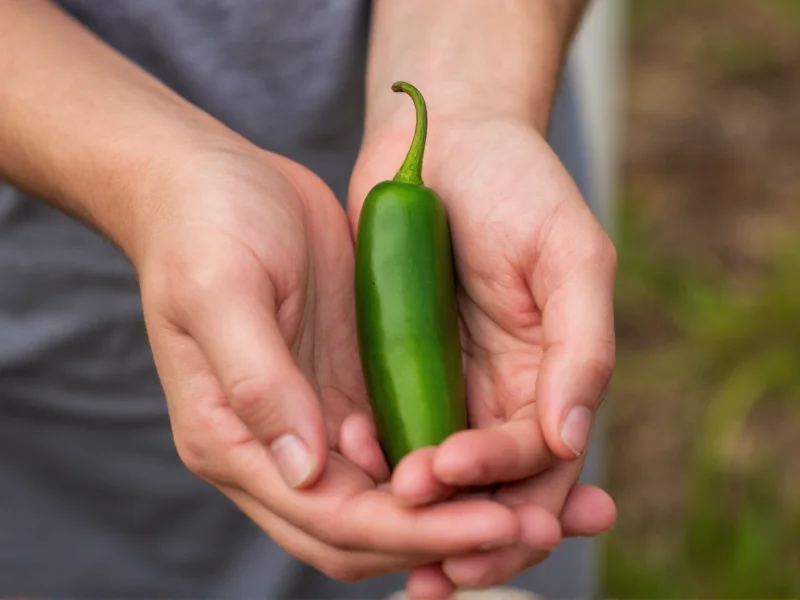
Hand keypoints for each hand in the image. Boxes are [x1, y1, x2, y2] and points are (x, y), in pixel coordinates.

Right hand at [133, 142, 523, 581]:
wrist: (215, 178)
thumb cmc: (203, 227)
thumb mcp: (221, 291)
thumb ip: (257, 382)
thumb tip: (305, 471)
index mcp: (231, 440)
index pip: (330, 519)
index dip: (414, 530)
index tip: (493, 522)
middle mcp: (275, 447)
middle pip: (368, 528)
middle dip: (450, 535)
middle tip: (534, 522)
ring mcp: (316, 418)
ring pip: (394, 496)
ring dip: (460, 510)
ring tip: (541, 504)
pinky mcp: (349, 385)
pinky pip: (405, 443)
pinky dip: (450, 462)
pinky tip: (504, 456)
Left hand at [348, 114, 616, 592]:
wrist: (444, 139)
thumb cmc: (517, 183)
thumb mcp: (570, 254)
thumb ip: (583, 348)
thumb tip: (570, 441)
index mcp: (551, 376)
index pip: (539, 464)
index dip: (506, 490)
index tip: (454, 487)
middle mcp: (498, 392)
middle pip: (490, 489)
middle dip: (465, 530)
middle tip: (430, 569)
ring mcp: (445, 381)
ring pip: (437, 474)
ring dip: (416, 515)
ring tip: (382, 538)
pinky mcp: (394, 363)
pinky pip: (387, 427)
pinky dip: (374, 458)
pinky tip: (348, 468)